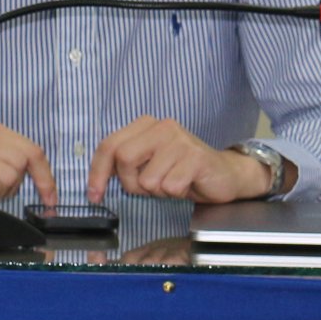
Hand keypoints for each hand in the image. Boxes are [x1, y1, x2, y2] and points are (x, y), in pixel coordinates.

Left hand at [87, 116, 278, 203]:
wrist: (227, 175)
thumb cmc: (183, 171)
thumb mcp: (148, 164)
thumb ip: (125, 164)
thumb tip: (95, 183)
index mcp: (145, 125)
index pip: (109, 146)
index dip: (97, 172)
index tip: (94, 194)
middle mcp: (161, 127)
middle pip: (123, 159)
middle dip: (131, 183)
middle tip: (147, 189)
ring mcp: (179, 140)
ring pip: (147, 178)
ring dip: (157, 191)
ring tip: (173, 183)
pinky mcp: (196, 157)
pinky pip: (170, 186)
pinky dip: (175, 194)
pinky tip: (187, 185)